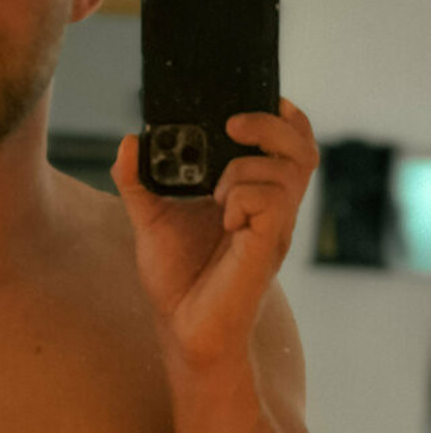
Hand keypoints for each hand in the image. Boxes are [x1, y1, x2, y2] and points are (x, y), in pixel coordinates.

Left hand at [110, 98, 319, 365]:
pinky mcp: (266, 247)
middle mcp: (272, 210)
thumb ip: (139, 181)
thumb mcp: (151, 220)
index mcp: (254, 196)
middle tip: (233, 127)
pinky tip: (224, 221)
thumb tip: (130, 141)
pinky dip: (242, 198)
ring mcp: (274, 229)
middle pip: (302, 148)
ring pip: (286, 170)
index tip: (260, 102)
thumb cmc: (176, 280)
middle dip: (270, 125)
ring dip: (243, 170)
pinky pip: (270, 200)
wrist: (181, 330)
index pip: (291, 146)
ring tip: (216, 200)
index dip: (285, 118)